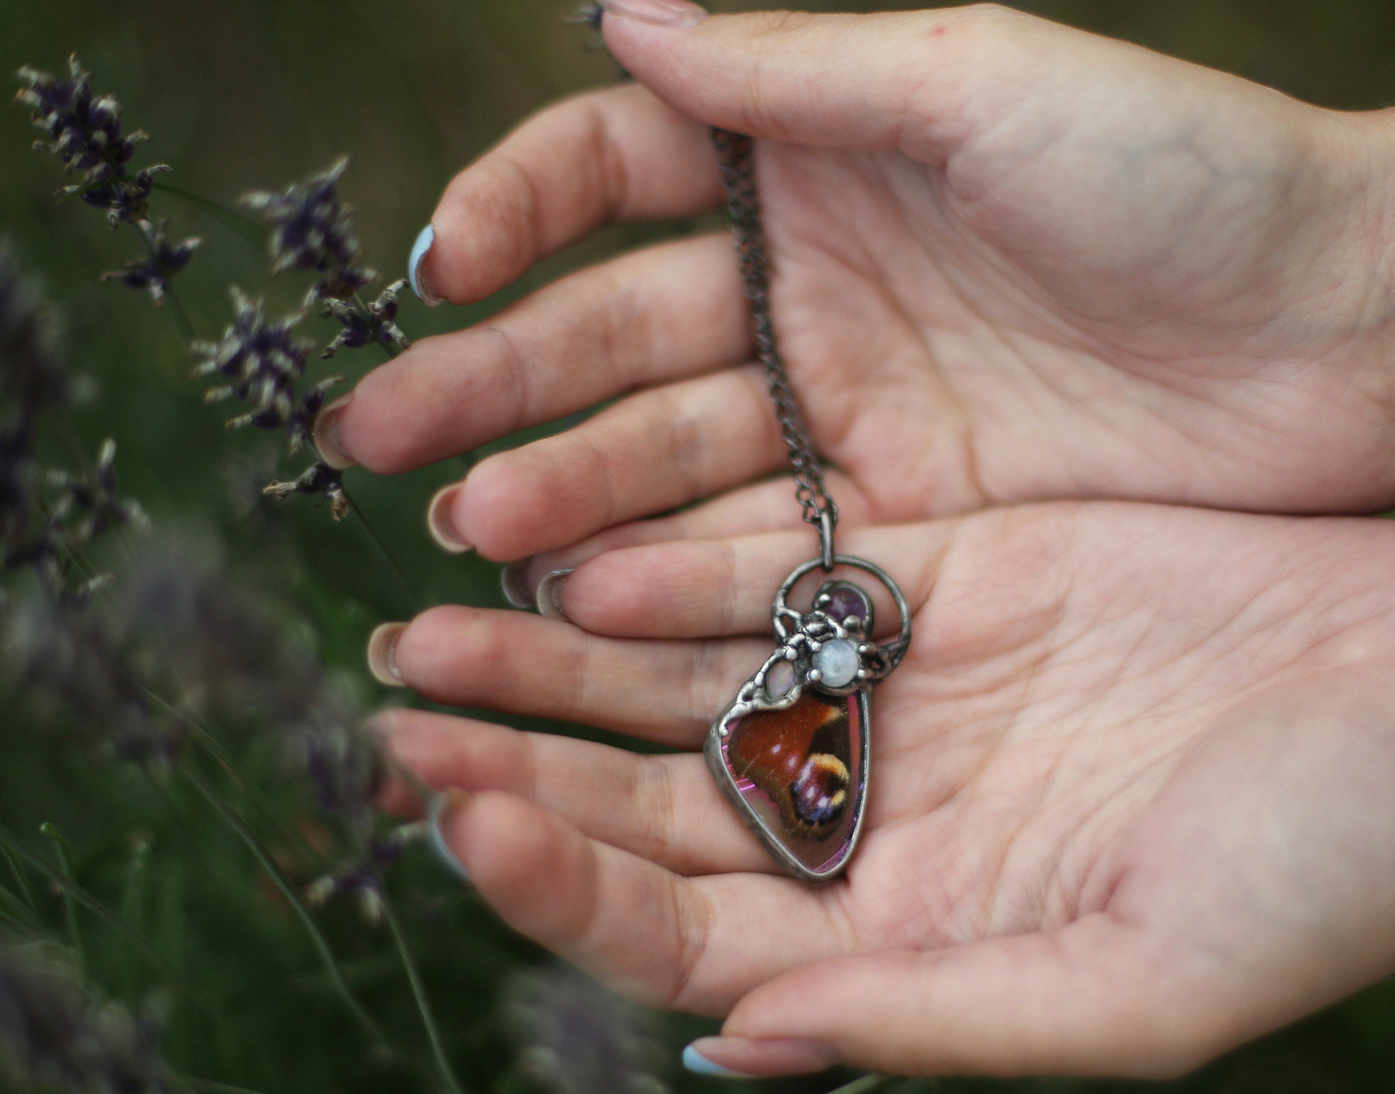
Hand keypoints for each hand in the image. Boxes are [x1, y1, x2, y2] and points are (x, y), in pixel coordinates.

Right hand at [318, 3, 1394, 583]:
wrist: (1345, 340)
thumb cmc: (1186, 182)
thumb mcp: (981, 85)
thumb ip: (795, 71)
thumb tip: (617, 12)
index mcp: (812, 165)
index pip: (618, 178)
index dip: (518, 212)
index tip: (444, 266)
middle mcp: (804, 291)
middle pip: (611, 334)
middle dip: (494, 383)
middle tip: (381, 445)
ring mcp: (839, 415)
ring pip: (661, 453)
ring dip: (560, 489)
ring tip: (471, 532)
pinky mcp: (887, 521)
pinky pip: (746, 542)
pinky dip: (660, 565)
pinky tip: (578, 592)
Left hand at [373, 503, 1394, 1076]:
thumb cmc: (1323, 858)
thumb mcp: (1142, 983)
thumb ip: (937, 1020)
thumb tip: (742, 1047)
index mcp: (897, 936)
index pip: (679, 930)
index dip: (561, 882)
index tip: (465, 817)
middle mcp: (870, 815)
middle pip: (646, 800)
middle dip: (515, 761)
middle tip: (396, 718)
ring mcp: (890, 691)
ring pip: (677, 679)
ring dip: (553, 659)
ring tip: (434, 631)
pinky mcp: (927, 580)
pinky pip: (769, 571)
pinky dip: (674, 563)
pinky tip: (576, 553)